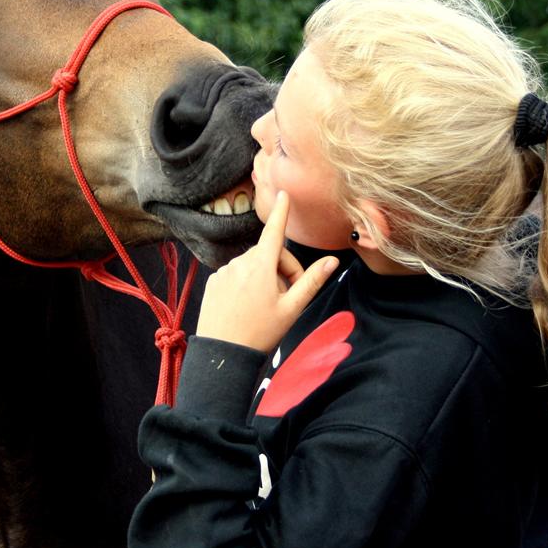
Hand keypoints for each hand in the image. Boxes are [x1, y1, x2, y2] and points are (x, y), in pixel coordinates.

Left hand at [196, 191, 339, 352]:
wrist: (222, 355)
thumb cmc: (261, 333)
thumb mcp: (292, 309)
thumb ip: (312, 281)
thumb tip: (333, 260)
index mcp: (261, 266)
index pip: (274, 231)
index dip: (281, 212)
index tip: (283, 193)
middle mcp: (240, 262)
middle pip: (269, 255)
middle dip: (283, 270)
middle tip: (289, 297)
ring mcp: (224, 271)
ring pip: (253, 266)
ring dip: (265, 278)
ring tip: (266, 307)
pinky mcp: (214, 281)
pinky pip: (236, 275)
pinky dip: (246, 284)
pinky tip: (247, 307)